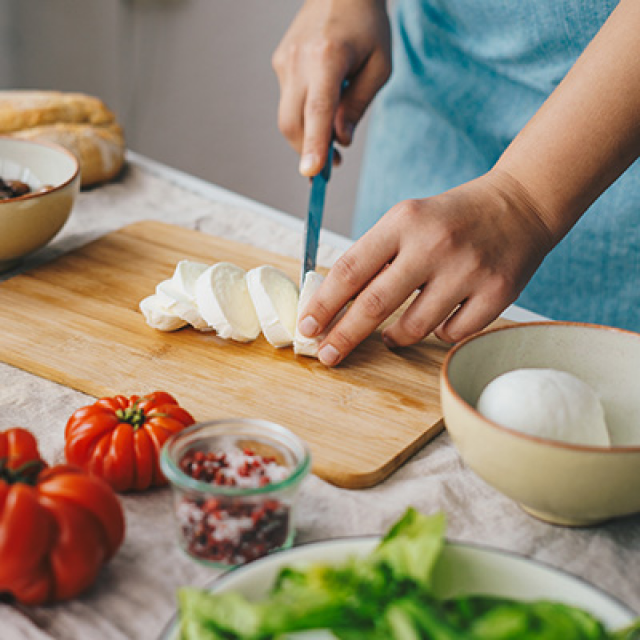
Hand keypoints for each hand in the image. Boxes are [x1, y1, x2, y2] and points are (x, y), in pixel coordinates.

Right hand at [272, 0, 390, 175]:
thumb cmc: (367, 25)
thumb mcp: (379, 67)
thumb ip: (358, 106)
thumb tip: (340, 142)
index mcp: (327, 57)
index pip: (317, 110)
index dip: (313, 144)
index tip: (311, 172)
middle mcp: (299, 60)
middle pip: (292, 123)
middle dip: (307, 151)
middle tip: (329, 168)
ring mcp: (284, 61)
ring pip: (288, 117)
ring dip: (306, 137)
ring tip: (331, 142)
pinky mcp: (279, 63)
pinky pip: (289, 102)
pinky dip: (304, 117)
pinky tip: (322, 108)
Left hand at [297, 171, 554, 365]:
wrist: (520, 205)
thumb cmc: (450, 219)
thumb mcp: (407, 221)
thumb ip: (374, 257)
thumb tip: (332, 303)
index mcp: (403, 222)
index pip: (350, 270)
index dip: (323, 304)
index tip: (306, 328)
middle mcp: (434, 244)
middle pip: (375, 304)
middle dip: (343, 336)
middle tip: (326, 355)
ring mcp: (468, 269)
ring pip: (414, 328)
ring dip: (393, 338)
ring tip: (389, 335)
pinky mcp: (497, 292)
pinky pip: (451, 333)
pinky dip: (438, 332)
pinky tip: (439, 318)